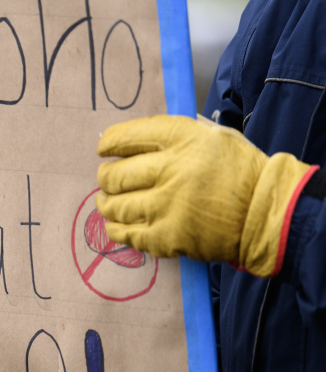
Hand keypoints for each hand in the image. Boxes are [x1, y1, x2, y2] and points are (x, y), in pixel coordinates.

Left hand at [96, 115, 312, 276]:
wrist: (267, 213)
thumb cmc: (238, 171)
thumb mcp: (212, 135)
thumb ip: (173, 135)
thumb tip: (128, 140)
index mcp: (182, 139)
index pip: (126, 137)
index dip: (109, 143)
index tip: (103, 149)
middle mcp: (171, 170)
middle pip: (114, 175)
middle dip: (105, 177)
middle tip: (107, 179)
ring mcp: (167, 206)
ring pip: (115, 206)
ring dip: (106, 203)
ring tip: (108, 201)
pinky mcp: (168, 237)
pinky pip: (127, 235)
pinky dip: (117, 229)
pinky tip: (117, 224)